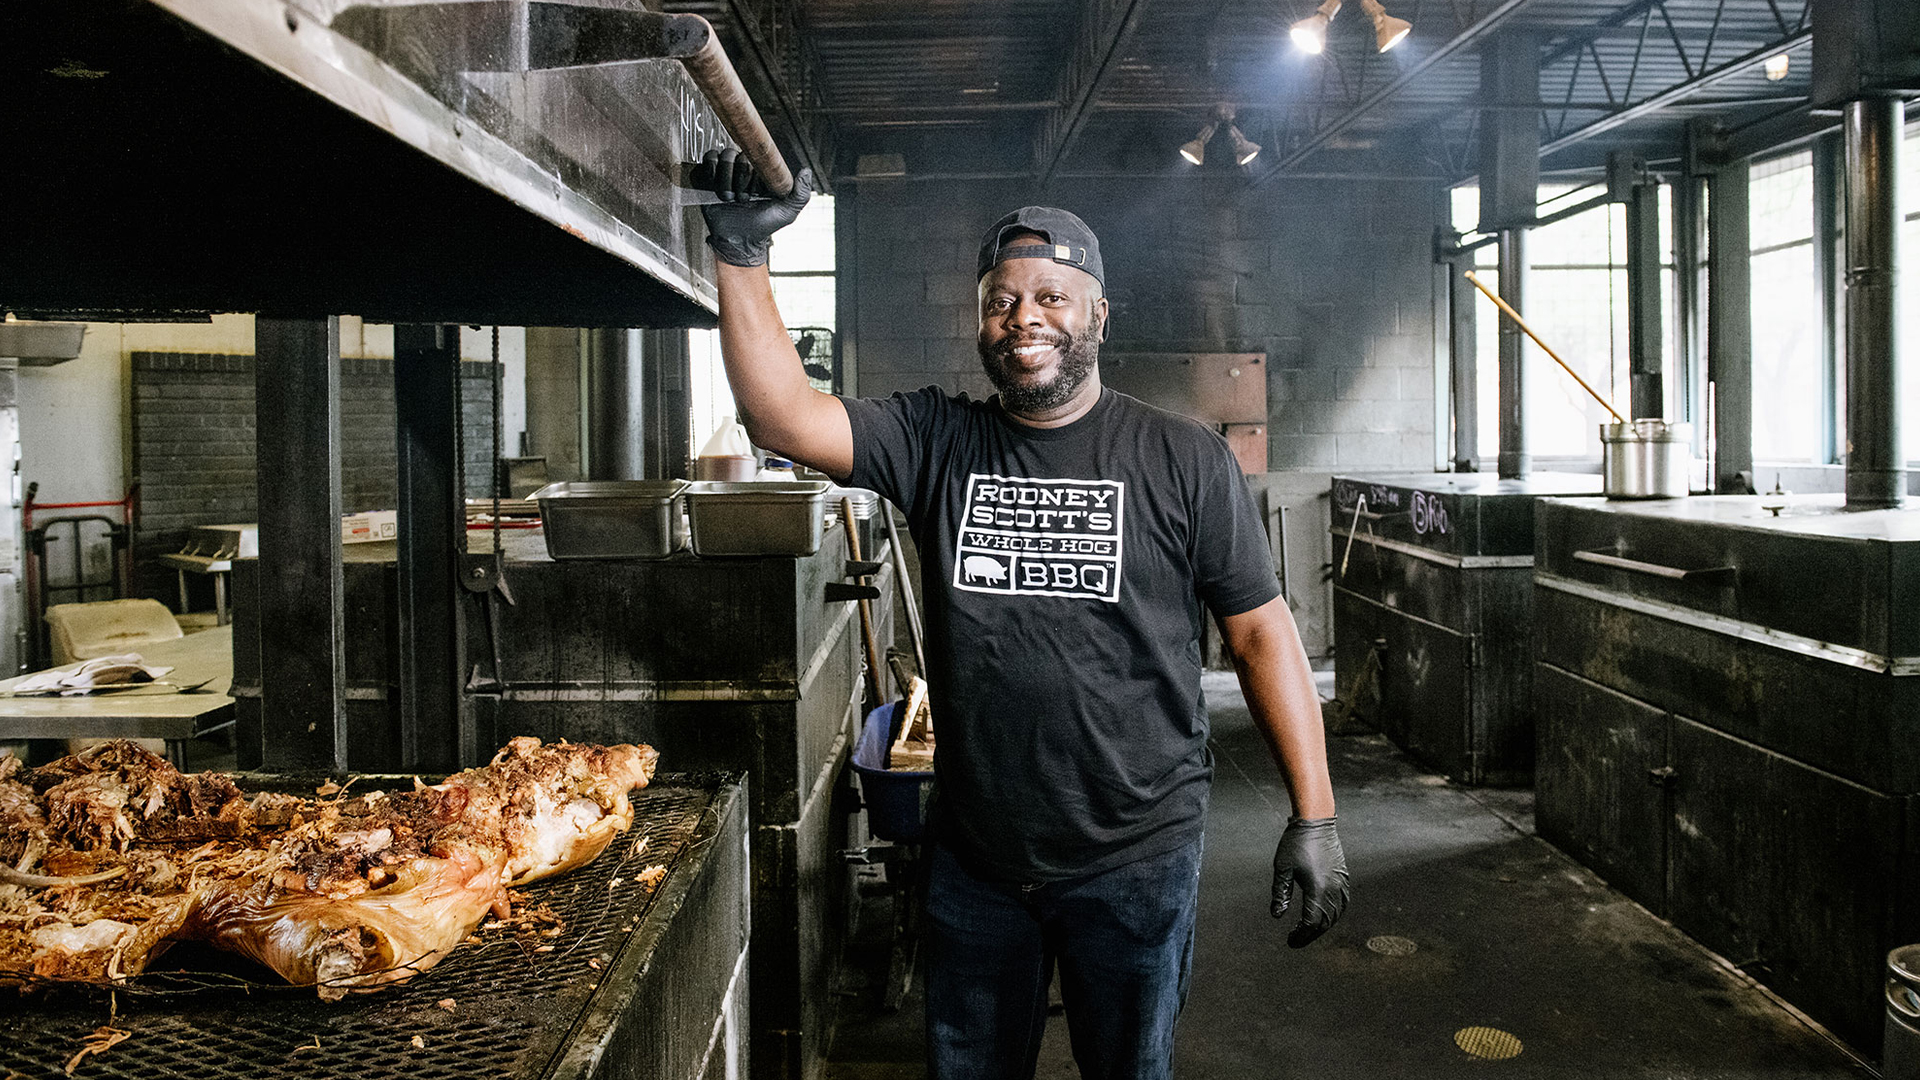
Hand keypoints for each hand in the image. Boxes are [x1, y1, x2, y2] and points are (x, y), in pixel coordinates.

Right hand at [691, 148, 812, 266]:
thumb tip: (806, 172)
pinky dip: (710, 170)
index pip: (756, 155)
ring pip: (723, 156)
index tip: (756, 191)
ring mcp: (725, 172)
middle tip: (742, 199)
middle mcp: (743, 169)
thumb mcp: (787, 212)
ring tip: (728, 198)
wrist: (738, 240)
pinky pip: (708, 160)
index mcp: (760, 172)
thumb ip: (799, 194)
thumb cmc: (762, 227)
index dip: (755, 171)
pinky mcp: (709, 177)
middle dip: (740, 177)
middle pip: (738, 154)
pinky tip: (715, 188)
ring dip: (725, 177)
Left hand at [1271, 816, 1348, 947]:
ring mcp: (1341, 883)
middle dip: (1310, 934)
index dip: (1301, 935)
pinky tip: (1325, 915)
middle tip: (1296, 939)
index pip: (1311, 922)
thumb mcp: (1282, 868)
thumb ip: (1280, 893)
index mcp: (1317, 889)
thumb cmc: (1296, 843)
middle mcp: (1333, 889)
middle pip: (1325, 922)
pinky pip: (1343, 903)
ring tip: (1307, 929)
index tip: (1290, 941)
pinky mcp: (1344, 877)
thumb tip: (1277, 915)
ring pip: (1336, 915)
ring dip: (1322, 926)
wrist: (1316, 822)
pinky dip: (1334, 914)